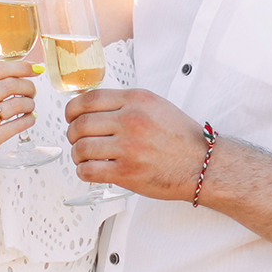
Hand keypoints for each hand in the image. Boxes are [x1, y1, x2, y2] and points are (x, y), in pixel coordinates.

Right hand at [0, 60, 39, 193]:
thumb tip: (20, 72)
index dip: (20, 67)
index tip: (34, 69)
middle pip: (8, 85)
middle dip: (27, 86)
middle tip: (32, 91)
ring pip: (15, 105)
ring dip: (29, 104)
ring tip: (29, 106)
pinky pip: (17, 125)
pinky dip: (29, 119)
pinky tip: (29, 119)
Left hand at [64, 87, 208, 197]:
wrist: (201, 164)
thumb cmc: (181, 138)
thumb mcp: (156, 106)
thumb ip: (126, 103)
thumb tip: (92, 106)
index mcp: (136, 100)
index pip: (88, 99)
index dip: (72, 110)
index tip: (70, 117)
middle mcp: (131, 120)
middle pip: (80, 124)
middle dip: (72, 134)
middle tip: (76, 140)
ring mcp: (128, 147)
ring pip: (81, 148)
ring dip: (77, 154)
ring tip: (84, 157)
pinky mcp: (127, 172)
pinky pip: (89, 170)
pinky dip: (83, 171)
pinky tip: (90, 170)